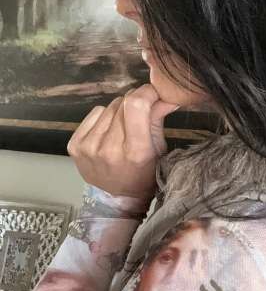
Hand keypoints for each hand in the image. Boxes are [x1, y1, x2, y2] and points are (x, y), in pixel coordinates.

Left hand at [67, 84, 179, 200]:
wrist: (118, 198)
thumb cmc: (145, 173)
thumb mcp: (159, 148)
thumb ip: (159, 117)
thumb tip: (166, 93)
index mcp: (135, 151)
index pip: (136, 105)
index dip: (146, 92)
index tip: (153, 93)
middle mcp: (109, 149)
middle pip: (122, 103)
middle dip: (135, 102)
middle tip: (140, 114)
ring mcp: (89, 147)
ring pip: (108, 107)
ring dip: (119, 111)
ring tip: (123, 127)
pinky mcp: (74, 146)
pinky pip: (94, 113)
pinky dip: (104, 117)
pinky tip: (108, 132)